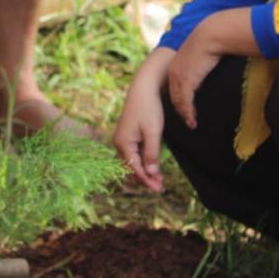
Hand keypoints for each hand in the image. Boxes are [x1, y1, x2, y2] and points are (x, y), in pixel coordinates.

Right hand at [114, 48, 172, 191]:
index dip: (146, 180)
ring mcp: (121, 138)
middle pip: (131, 167)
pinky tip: (152, 165)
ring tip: (158, 179)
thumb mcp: (153, 133)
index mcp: (122, 143)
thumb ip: (151, 154)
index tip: (158, 189)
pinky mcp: (127, 134)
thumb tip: (152, 174)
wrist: (143, 88)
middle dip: (144, 177)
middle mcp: (118, 142)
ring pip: (132, 161)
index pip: (134, 168)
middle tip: (160, 187)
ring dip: (144, 170)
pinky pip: (133, 153)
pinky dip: (142, 161)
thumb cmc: (148, 108)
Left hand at [166, 19, 221, 129]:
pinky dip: (188, 112)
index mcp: (175, 65)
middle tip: (188, 120)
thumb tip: (204, 69)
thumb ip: (198, 65)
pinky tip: (192, 120)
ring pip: (179, 101)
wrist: (210, 36)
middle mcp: (174, 72)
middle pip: (174, 96)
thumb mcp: (200, 55)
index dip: (179, 99)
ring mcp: (179, 77)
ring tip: (191, 124)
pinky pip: (186, 101)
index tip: (186, 108)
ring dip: (185, 114)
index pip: (174, 87)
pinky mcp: (187, 81)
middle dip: (180, 109)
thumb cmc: (209, 42)